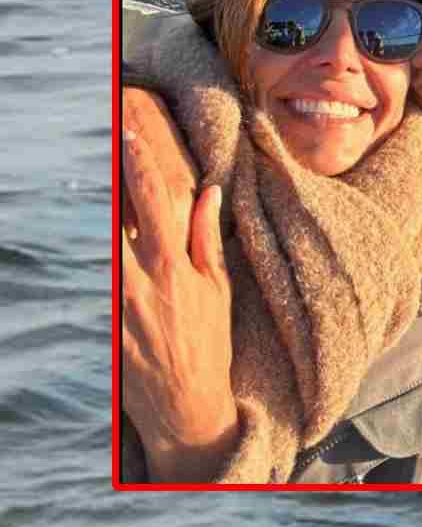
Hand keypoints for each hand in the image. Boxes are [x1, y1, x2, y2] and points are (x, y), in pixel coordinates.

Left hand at [116, 88, 237, 476]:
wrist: (183, 401)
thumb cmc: (209, 342)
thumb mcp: (219, 288)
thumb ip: (207, 239)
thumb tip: (204, 193)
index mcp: (175, 263)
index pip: (153, 198)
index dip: (139, 160)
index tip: (130, 128)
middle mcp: (140, 274)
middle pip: (119, 208)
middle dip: (113, 166)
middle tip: (106, 125)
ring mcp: (117, 295)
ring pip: (102, 233)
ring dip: (100, 198)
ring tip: (99, 162)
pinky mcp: (101, 314)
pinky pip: (96, 268)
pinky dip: (97, 242)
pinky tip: (95, 220)